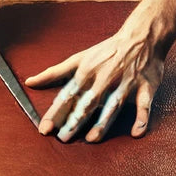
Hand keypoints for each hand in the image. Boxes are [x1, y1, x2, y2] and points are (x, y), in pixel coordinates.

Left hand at [25, 23, 166, 141]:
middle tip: (63, 138)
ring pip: (112, 106)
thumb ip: (54, 72)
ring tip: (91, 139)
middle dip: (74, 121)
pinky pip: (144, 105)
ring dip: (102, 123)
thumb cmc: (106, 51)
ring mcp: (125, 84)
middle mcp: (104, 80)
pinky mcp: (145, 87)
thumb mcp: (78, 58)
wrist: (140, 37)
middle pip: (87, 104)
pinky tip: (136, 133)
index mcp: (87, 73)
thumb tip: (29, 82)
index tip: (44, 129)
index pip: (67, 96)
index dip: (55, 113)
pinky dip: (142, 118)